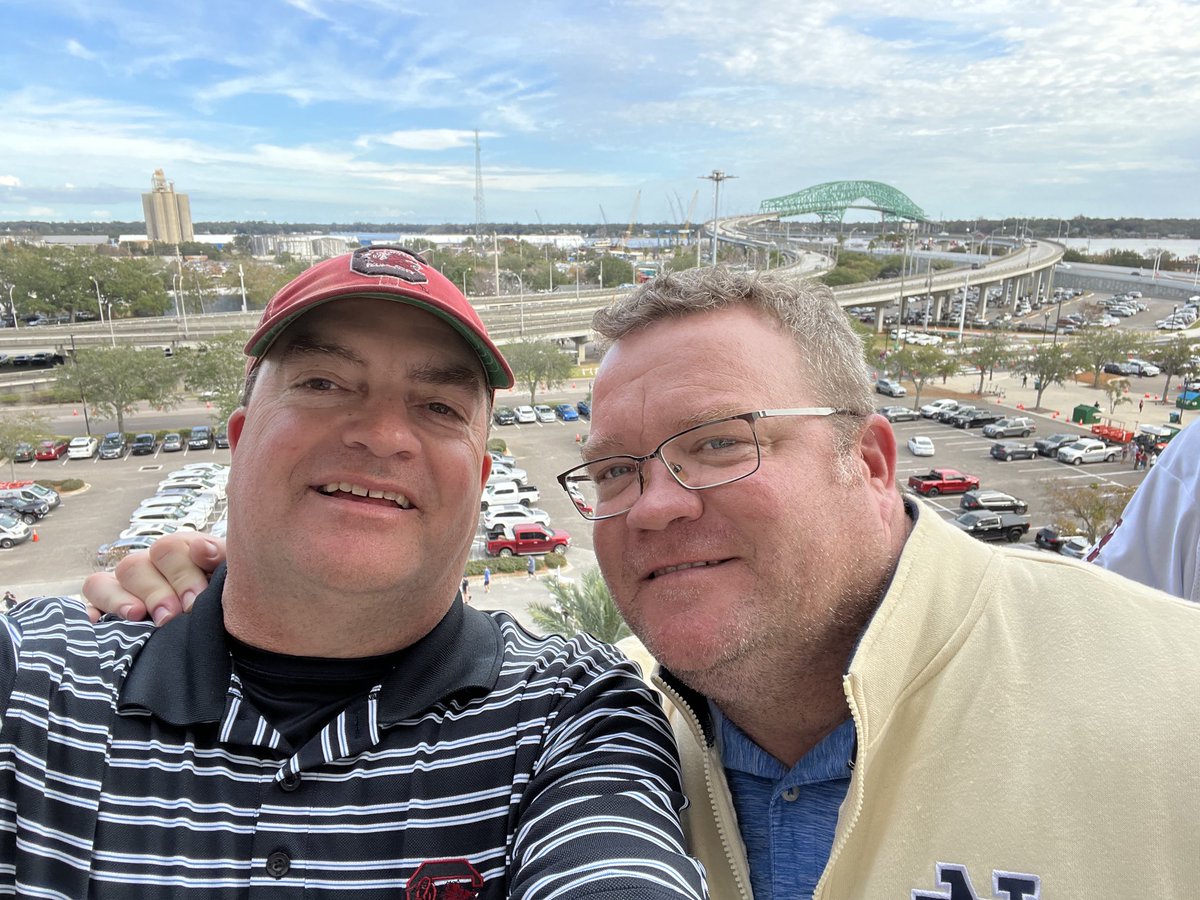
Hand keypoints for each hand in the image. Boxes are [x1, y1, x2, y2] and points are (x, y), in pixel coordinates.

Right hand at [83, 531, 225, 624]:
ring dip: (119, 599)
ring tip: (136, 615)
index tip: (195, 600)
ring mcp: (123, 590)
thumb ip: (221, 557)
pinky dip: (89, 614)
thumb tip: (201, 548)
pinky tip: (96, 624)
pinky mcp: (107, 615)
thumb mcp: (231, 574)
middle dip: (155, 592)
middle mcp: (147, 567)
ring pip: (103, 582)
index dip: (181, 573)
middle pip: (134, 566)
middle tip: (172, 616)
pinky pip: (87, 608)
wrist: (229, 625)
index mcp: (178, 553)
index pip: (168, 549)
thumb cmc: (226, 594)